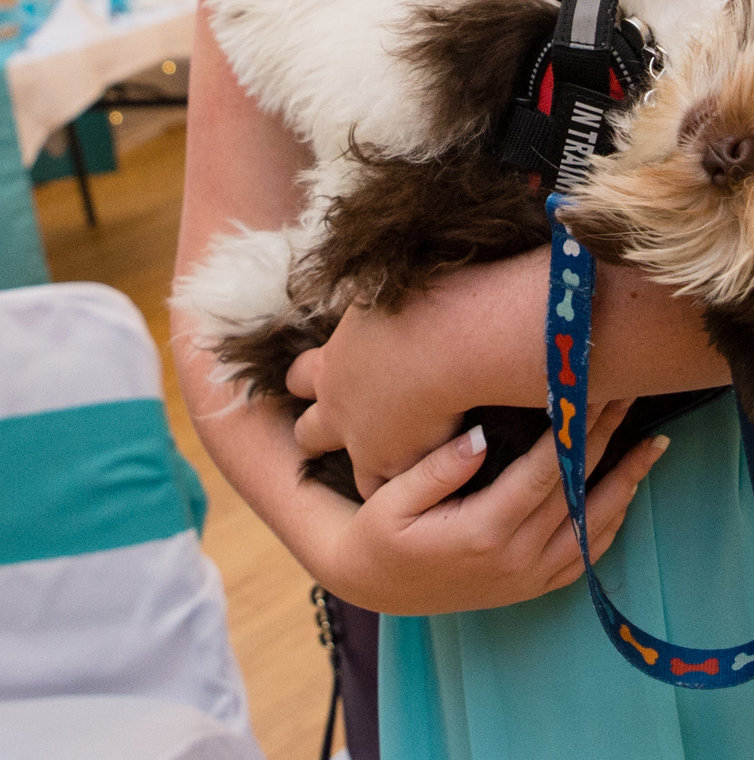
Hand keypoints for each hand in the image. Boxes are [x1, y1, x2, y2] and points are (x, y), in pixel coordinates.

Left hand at [287, 299, 468, 495]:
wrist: (446, 337)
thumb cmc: (420, 299)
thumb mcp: (382, 288)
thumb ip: (374, 298)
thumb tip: (377, 270)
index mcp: (332, 361)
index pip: (302, 376)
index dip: (307, 380)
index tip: (313, 382)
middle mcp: (338, 406)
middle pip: (309, 432)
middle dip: (319, 435)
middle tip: (341, 435)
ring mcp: (363, 441)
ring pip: (357, 472)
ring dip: (372, 472)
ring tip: (393, 477)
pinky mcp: (394, 462)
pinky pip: (396, 489)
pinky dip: (414, 487)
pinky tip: (435, 485)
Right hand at [315, 399, 669, 615]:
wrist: (372, 586)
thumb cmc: (380, 534)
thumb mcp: (392, 499)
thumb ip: (437, 469)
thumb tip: (481, 436)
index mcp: (482, 533)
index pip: (544, 472)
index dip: (575, 429)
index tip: (595, 389)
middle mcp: (514, 561)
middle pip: (576, 492)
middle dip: (607, 440)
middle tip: (633, 396)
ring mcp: (526, 580)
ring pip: (592, 530)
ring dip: (626, 484)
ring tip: (654, 445)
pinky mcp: (529, 589)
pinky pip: (583, 558)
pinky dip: (610, 523)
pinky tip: (626, 491)